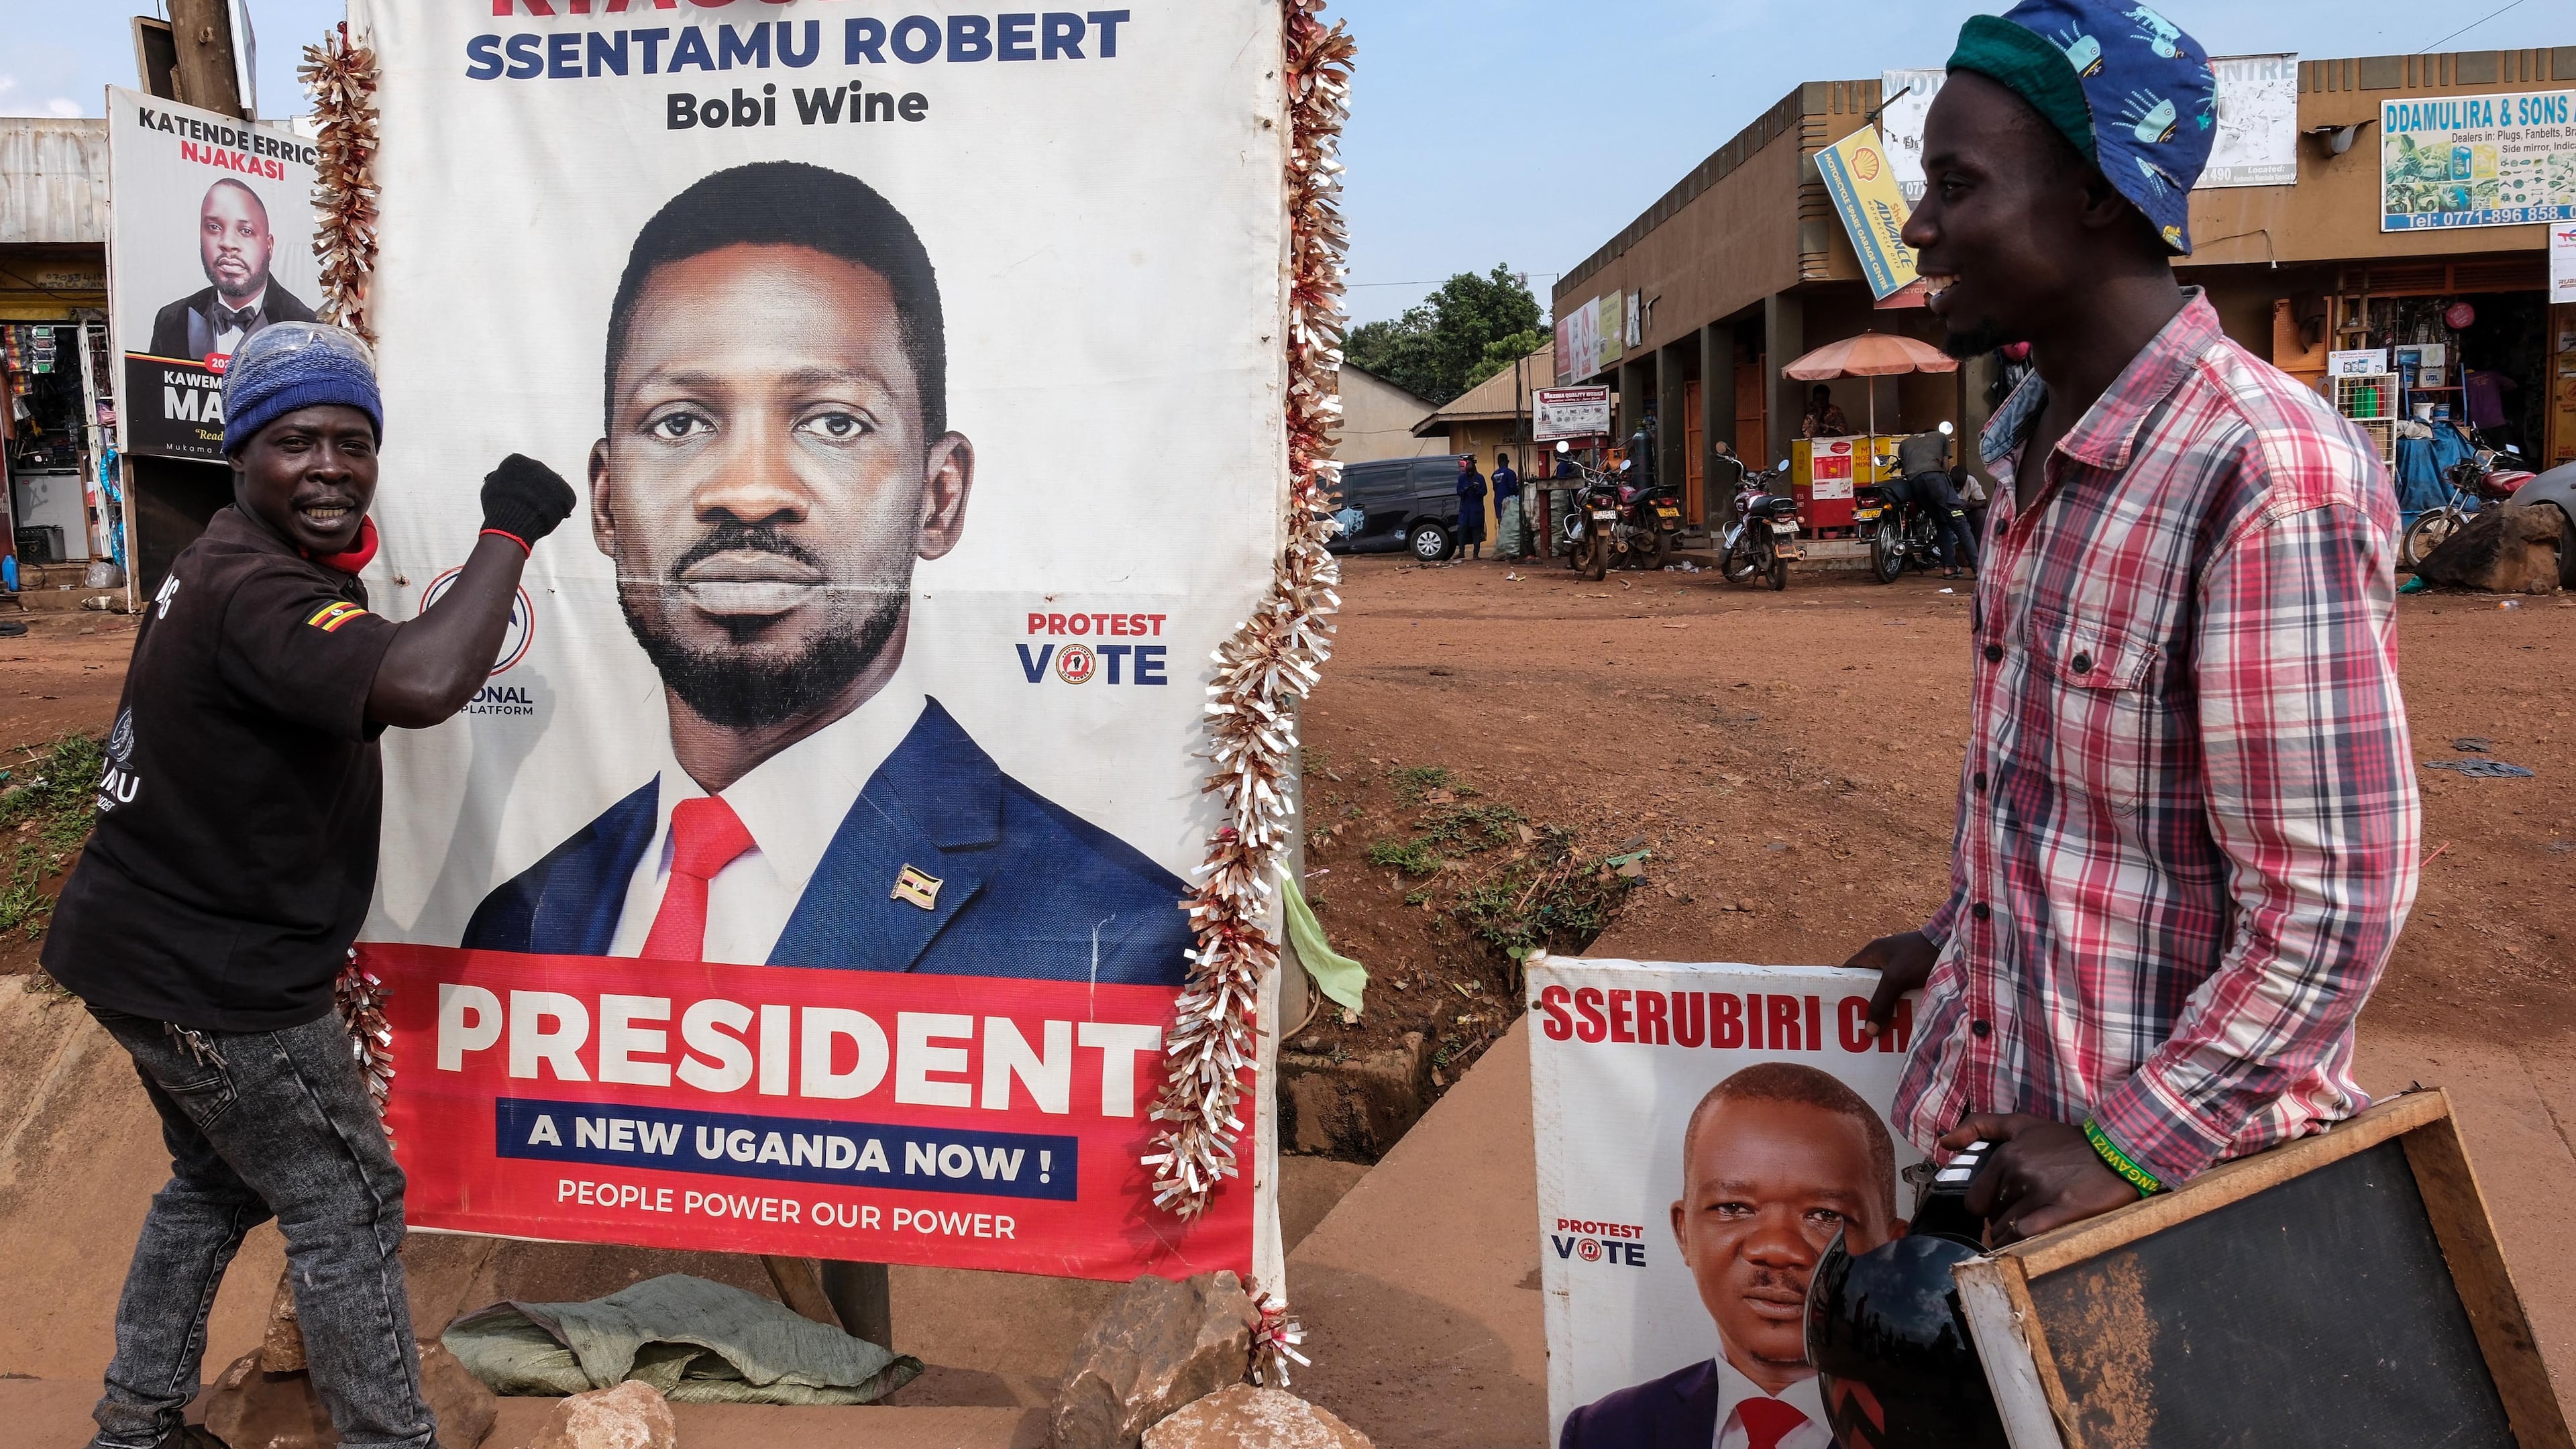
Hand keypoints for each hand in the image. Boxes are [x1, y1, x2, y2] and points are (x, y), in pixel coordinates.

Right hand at [480, 453, 576, 545]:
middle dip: (534, 492)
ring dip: (547, 501)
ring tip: (536, 515)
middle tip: (528, 508)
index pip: (520, 471)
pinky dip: (558, 510)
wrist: (513, 522)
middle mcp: (537, 465)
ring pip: (551, 490)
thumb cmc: (497, 508)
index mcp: (516, 460)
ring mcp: (553, 478)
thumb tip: (503, 476)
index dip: (517, 486)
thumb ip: (501, 478)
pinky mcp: (566, 493)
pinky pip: (564, 501)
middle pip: (537, 479)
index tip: (513, 496)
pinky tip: (547, 517)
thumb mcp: (491, 488)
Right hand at [1841, 930, 1936, 1038]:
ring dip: (1886, 1008)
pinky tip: (1903, 1021)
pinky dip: (1902, 1005)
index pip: (1849, 970)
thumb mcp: (1896, 979)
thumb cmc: (1920, 955)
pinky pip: (1903, 992)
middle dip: (1866, 1004)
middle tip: (1861, 1026)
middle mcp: (1885, 958)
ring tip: (1882, 1030)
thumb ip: (1881, 1002)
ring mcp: (1902, 966)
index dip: (1842, 988)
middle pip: (1868, 985)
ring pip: (1887, 991)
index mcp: (1873, 952)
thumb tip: (1868, 1031)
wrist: (1957, 945)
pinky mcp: (1917, 974)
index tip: (1839, 1008)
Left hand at [1939, 1114, 2140, 1244]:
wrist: (2116, 1151)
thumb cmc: (2067, 1140)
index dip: (1984, 1210)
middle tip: (2018, 1220)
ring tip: (2028, 1233)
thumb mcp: (2023, 1124)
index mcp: (2006, 1156)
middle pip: (1991, 1217)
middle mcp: (2019, 1174)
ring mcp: (2040, 1194)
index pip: (1975, 1200)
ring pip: (2007, 1230)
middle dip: (2000, 1222)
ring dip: (2012, 1237)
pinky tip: (2030, 1245)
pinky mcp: (2062, 1212)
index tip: (1999, 1209)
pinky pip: (2026, 1237)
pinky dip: (2021, 1245)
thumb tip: (1944, 1141)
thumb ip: (1981, 1126)